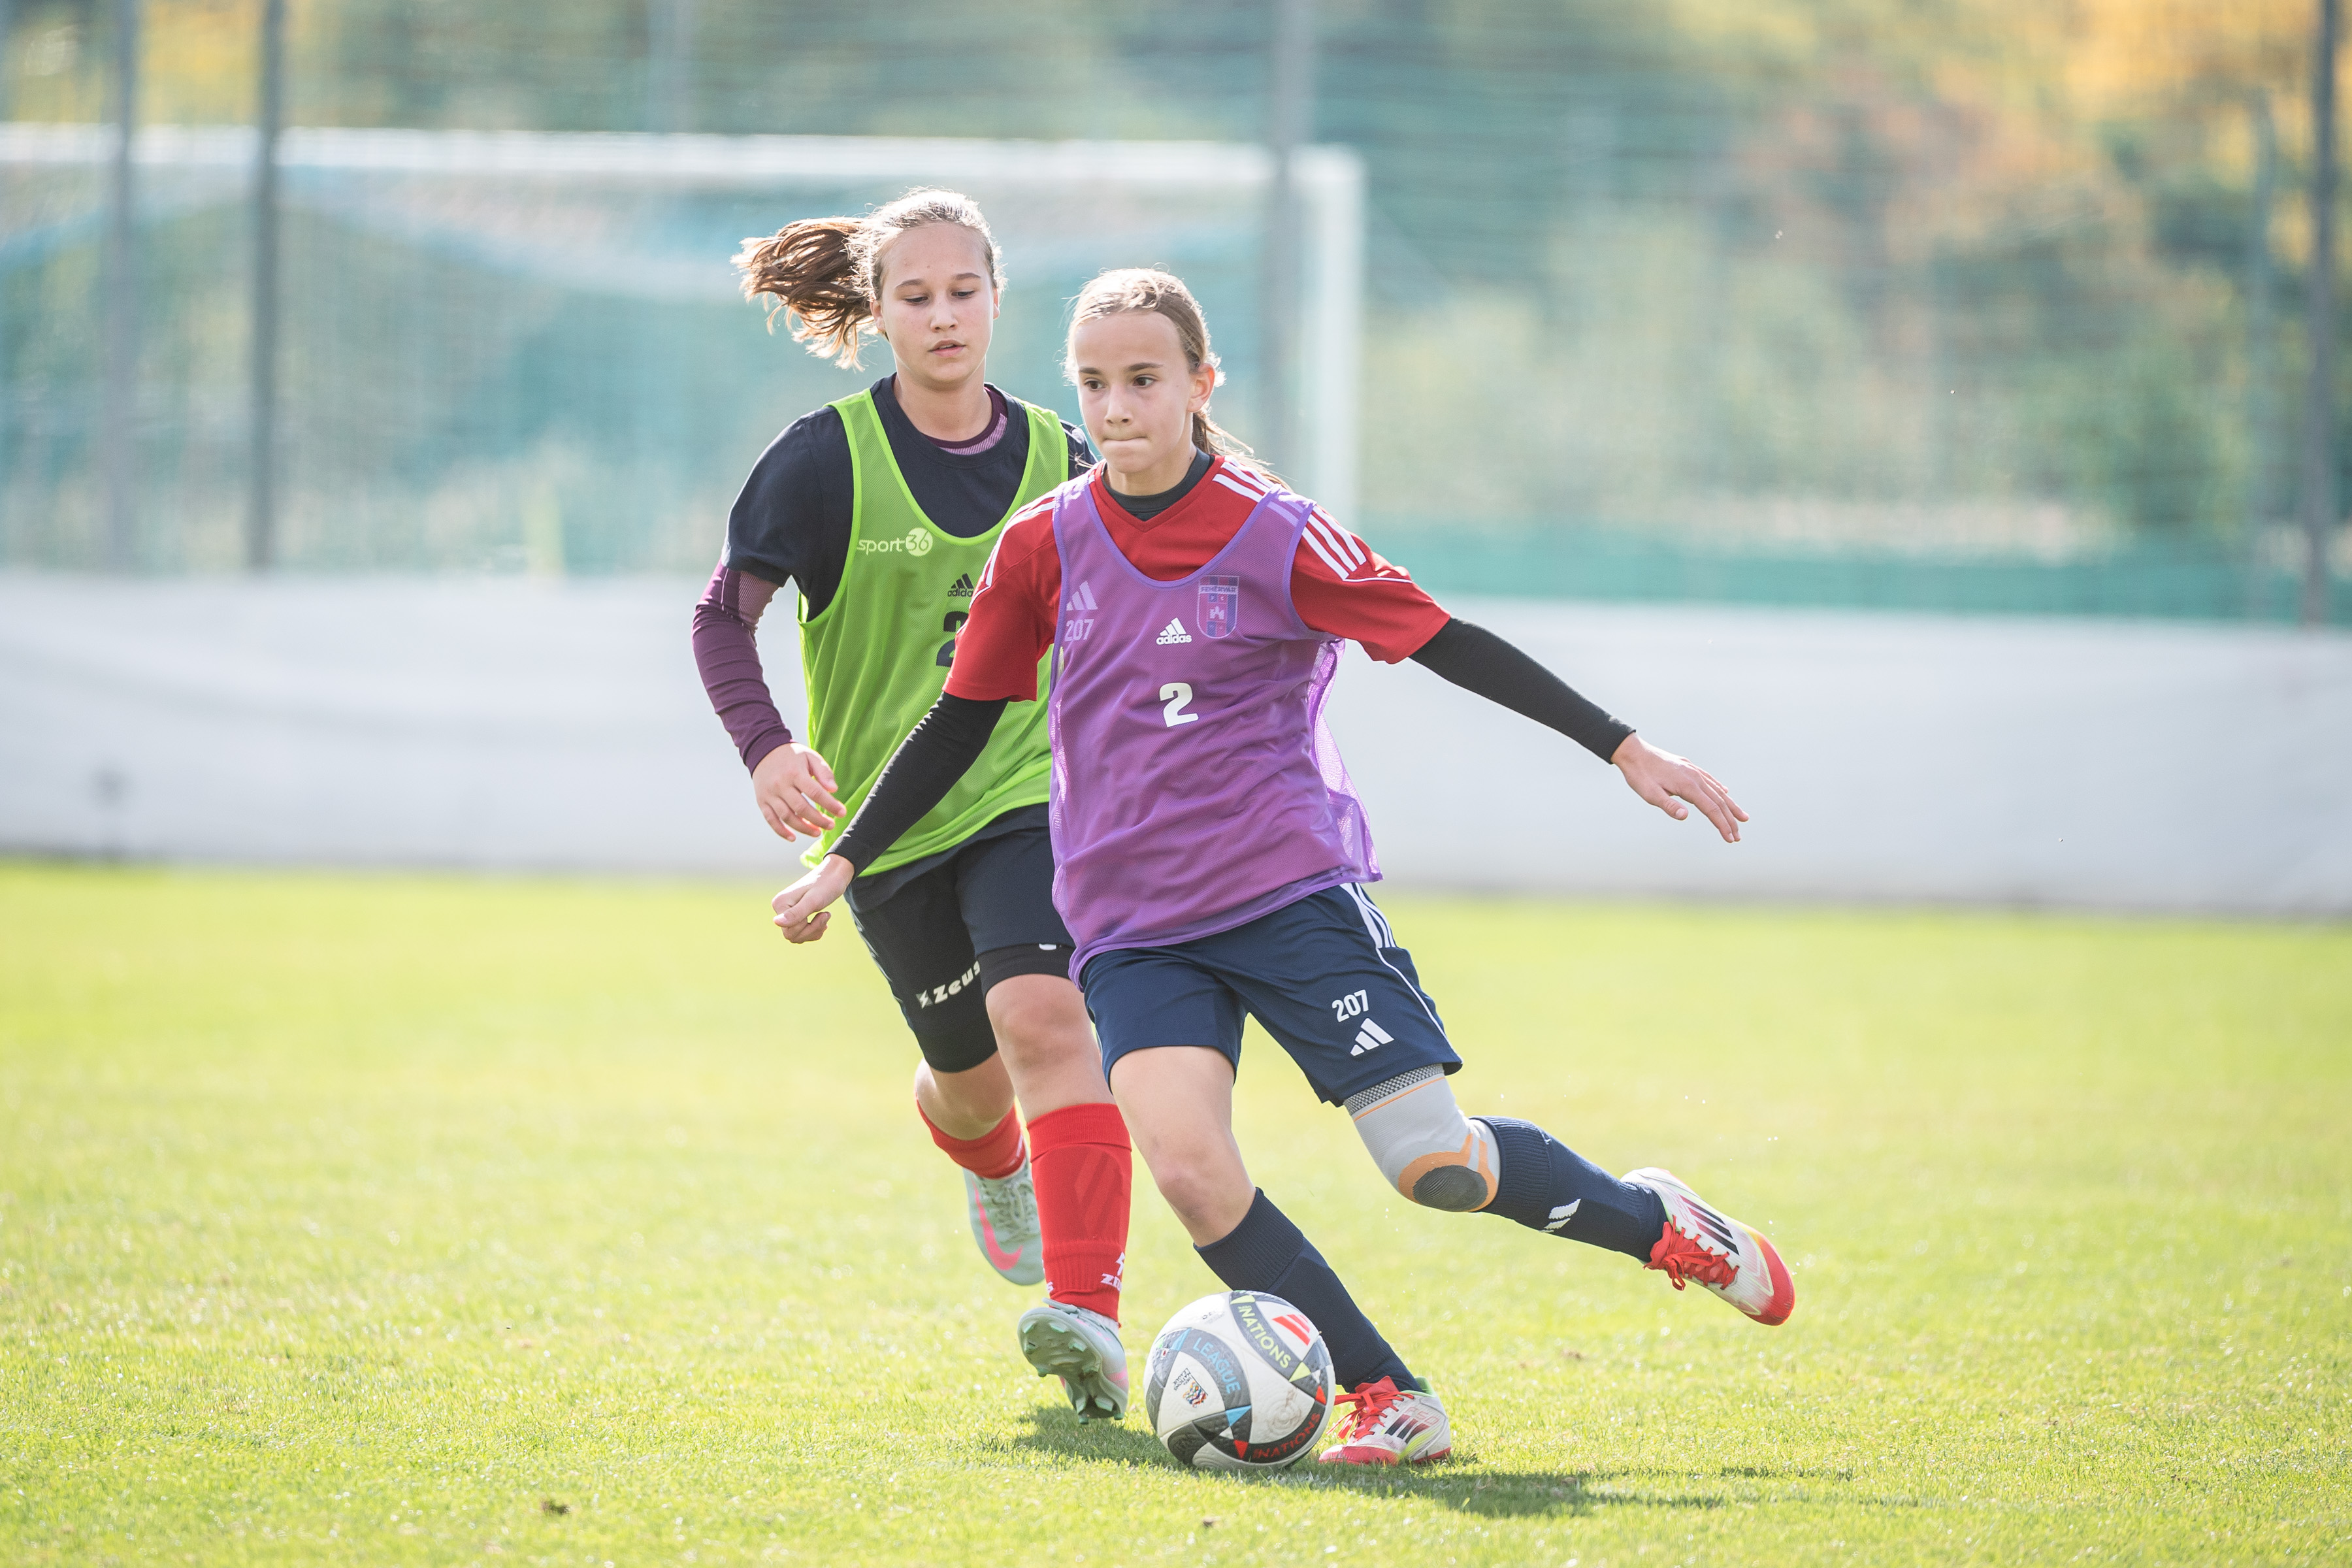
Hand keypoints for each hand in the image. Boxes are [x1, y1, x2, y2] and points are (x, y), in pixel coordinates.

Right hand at [751, 742, 843, 840]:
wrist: (764, 751)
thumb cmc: (792, 755)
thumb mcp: (810, 757)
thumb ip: (824, 772)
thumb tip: (833, 790)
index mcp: (794, 773)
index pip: (815, 792)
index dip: (830, 805)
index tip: (841, 813)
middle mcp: (780, 785)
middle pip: (801, 808)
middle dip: (818, 820)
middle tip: (831, 825)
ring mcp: (769, 794)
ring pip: (787, 816)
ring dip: (803, 828)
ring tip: (817, 832)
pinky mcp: (762, 801)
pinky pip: (771, 819)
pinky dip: (781, 831)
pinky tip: (793, 837)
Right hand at [772, 854, 853, 944]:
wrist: (835, 875)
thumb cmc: (826, 885)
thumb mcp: (813, 901)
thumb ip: (796, 913)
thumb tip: (776, 922)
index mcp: (780, 904)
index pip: (789, 932)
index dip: (807, 927)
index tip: (821, 913)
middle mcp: (780, 908)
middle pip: (792, 936)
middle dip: (812, 930)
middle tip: (826, 915)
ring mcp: (787, 912)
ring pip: (797, 936)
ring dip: (814, 930)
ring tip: (826, 915)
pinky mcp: (795, 914)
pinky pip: (801, 932)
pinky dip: (814, 929)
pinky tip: (823, 919)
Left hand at [1611, 733, 1748, 842]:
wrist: (1634, 752)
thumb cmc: (1640, 776)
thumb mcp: (1650, 794)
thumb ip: (1669, 805)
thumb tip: (1686, 816)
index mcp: (1688, 785)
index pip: (1711, 808)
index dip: (1722, 825)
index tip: (1729, 839)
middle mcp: (1695, 777)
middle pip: (1719, 801)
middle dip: (1730, 820)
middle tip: (1738, 837)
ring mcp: (1694, 771)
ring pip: (1717, 791)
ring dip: (1730, 806)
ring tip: (1743, 818)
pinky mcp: (1689, 767)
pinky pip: (1710, 780)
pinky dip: (1719, 789)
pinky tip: (1726, 794)